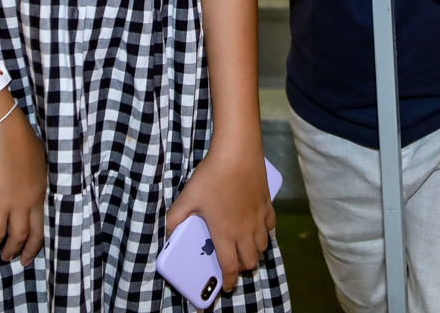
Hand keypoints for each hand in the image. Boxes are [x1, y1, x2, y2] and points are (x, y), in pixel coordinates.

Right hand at [0, 95, 46, 264]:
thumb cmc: (13, 134)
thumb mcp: (33, 154)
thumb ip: (31, 171)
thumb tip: (24, 177)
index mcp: (44, 184)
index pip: (46, 214)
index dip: (41, 230)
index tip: (35, 239)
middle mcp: (34, 198)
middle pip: (37, 232)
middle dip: (30, 249)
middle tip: (24, 260)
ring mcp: (17, 204)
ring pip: (18, 237)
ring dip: (11, 250)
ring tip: (4, 256)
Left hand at [167, 145, 274, 290]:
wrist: (237, 152)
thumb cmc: (212, 175)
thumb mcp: (187, 197)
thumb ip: (175, 218)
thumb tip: (169, 232)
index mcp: (225, 233)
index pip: (230, 267)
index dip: (228, 281)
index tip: (225, 287)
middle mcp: (245, 230)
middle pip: (250, 261)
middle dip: (241, 268)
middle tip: (232, 264)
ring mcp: (259, 218)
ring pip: (263, 247)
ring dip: (254, 252)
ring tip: (244, 247)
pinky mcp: (267, 205)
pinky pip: (270, 227)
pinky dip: (265, 233)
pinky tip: (258, 228)